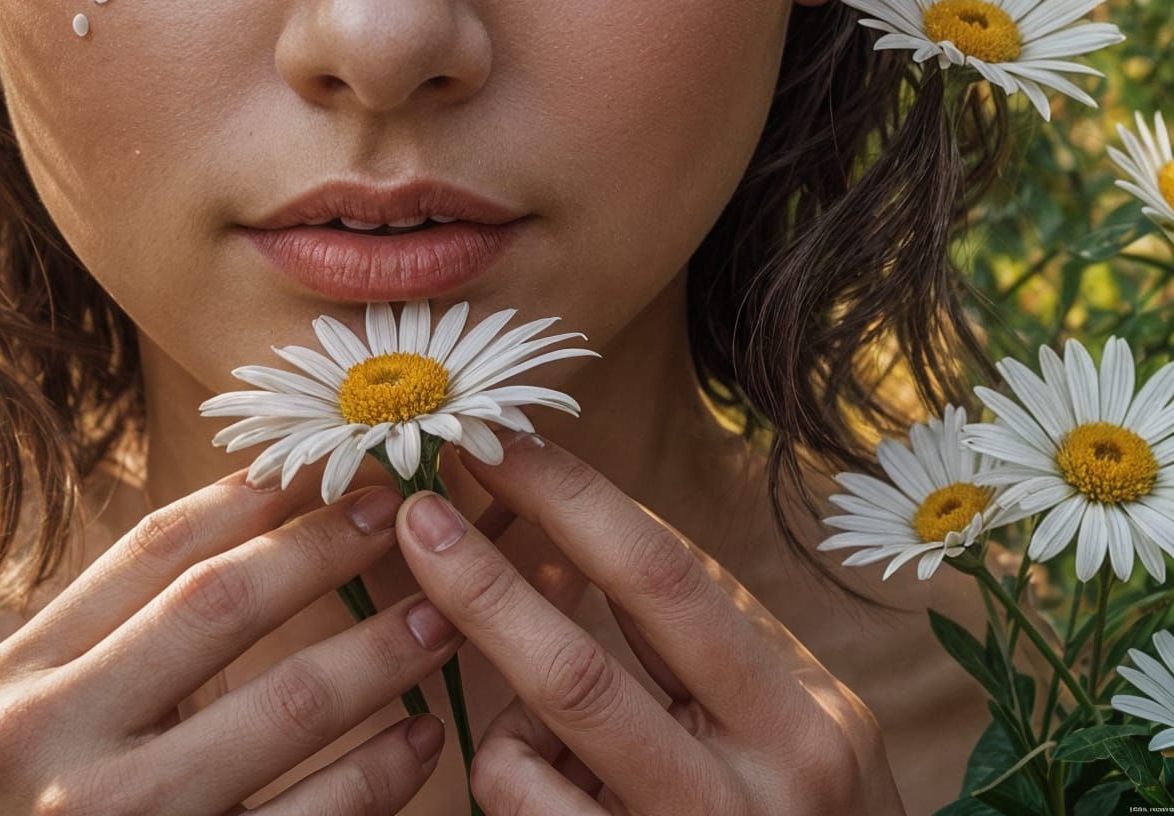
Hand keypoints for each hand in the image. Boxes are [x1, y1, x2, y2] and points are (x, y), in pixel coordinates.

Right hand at [0, 466, 459, 814]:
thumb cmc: (30, 811)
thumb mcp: (39, 711)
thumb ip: (125, 630)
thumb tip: (265, 508)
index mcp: (23, 678)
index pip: (154, 550)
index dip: (252, 497)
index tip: (327, 464)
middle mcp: (62, 747)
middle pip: (220, 606)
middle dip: (323, 548)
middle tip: (398, 513)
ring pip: (286, 708)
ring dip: (380, 652)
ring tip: (441, 618)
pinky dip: (380, 774)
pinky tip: (420, 738)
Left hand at [395, 432, 908, 815]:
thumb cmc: (807, 815)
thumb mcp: (793, 719)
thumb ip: (702, 635)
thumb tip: (572, 525)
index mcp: (803, 718)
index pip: (665, 579)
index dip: (570, 500)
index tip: (501, 446)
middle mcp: (752, 795)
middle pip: (580, 668)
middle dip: (482, 581)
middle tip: (416, 514)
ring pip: (529, 761)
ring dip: (499, 704)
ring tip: (526, 707)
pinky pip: (523, 811)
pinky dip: (510, 769)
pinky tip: (547, 776)